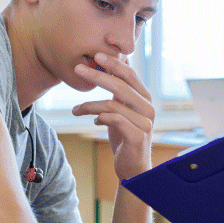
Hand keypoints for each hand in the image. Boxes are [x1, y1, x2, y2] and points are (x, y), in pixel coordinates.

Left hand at [71, 52, 154, 179]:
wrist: (132, 167)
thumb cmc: (125, 136)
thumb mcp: (122, 109)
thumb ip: (120, 90)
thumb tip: (116, 63)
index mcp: (144, 98)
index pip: (129, 74)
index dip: (113, 63)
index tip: (95, 55)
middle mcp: (147, 107)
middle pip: (121, 85)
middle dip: (97, 75)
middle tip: (78, 68)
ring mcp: (145, 122)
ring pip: (112, 104)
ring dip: (89, 105)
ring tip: (76, 109)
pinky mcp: (137, 136)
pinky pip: (114, 119)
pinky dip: (100, 117)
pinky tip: (94, 121)